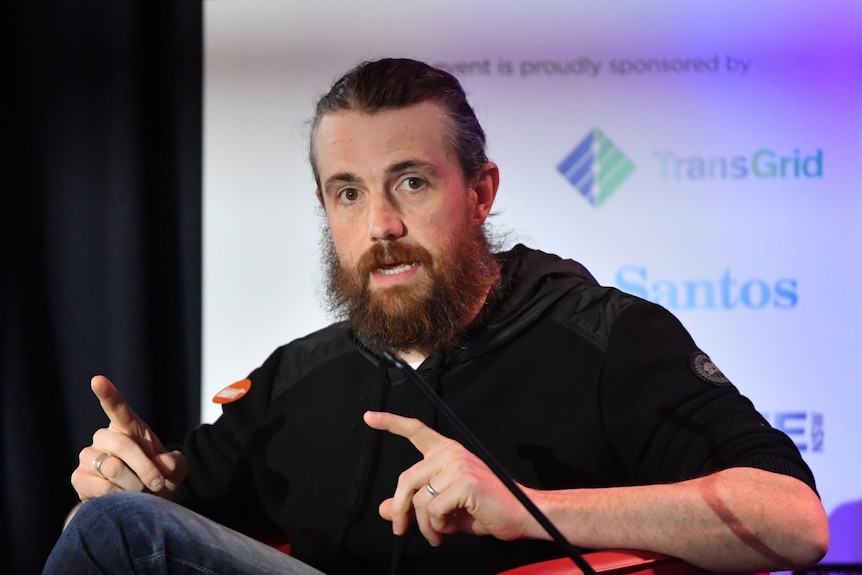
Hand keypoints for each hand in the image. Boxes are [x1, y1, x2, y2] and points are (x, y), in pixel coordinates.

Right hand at [70, 375, 186, 501]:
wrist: (140, 503)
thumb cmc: (157, 479)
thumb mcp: (174, 469)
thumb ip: (174, 464)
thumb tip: (161, 465)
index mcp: (127, 427)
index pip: (117, 407)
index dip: (108, 394)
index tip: (97, 380)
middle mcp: (103, 438)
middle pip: (122, 445)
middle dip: (145, 467)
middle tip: (158, 483)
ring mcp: (88, 457)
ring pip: (112, 467)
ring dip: (133, 484)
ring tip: (140, 491)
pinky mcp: (79, 478)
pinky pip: (101, 486)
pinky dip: (119, 496)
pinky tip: (121, 498)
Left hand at [363, 411, 532, 546]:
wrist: (520, 515)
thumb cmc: (484, 510)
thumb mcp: (443, 509)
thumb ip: (415, 505)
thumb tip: (384, 509)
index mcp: (447, 453)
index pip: (416, 431)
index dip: (390, 423)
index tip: (369, 416)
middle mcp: (451, 454)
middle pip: (406, 478)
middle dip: (400, 509)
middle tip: (400, 529)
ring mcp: (458, 465)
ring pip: (419, 499)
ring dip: (424, 524)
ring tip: (436, 534)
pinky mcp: (464, 482)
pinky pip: (433, 508)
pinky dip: (437, 526)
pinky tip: (448, 529)